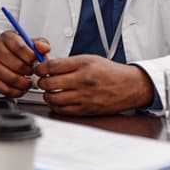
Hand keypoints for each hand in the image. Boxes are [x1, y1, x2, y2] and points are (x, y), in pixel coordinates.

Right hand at [0, 31, 49, 96]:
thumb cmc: (16, 51)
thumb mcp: (29, 43)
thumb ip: (40, 44)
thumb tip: (45, 48)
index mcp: (6, 38)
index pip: (21, 48)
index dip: (32, 57)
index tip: (35, 60)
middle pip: (18, 65)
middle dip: (30, 71)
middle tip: (31, 71)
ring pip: (13, 79)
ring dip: (25, 83)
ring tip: (28, 80)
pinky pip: (7, 90)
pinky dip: (18, 91)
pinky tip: (21, 87)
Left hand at [34, 55, 153, 114]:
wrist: (130, 86)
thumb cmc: (110, 71)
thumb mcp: (89, 59)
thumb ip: (68, 62)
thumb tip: (47, 65)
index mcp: (82, 64)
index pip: (52, 66)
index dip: (40, 68)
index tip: (39, 69)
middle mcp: (83, 80)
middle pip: (49, 83)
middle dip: (41, 82)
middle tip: (42, 81)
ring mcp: (85, 96)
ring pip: (53, 98)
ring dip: (47, 95)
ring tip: (49, 91)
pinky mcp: (87, 110)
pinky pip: (63, 110)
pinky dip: (56, 106)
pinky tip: (58, 101)